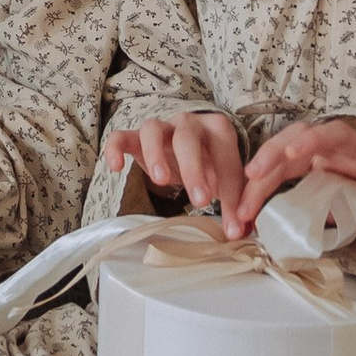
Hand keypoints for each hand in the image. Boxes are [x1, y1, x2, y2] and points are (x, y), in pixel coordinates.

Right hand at [105, 110, 244, 222]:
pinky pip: (121, 136)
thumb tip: (240, 233)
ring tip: (161, 181)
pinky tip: (116, 168)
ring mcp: (161, 127)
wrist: (189, 148)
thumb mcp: (226, 180)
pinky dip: (115, 148)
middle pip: (187, 137)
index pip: (225, 157)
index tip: (231, 221)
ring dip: (156, 154)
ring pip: (153, 130)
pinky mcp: (136, 137)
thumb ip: (233, 204)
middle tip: (200, 201)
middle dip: (194, 169)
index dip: (230, 189)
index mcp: (218, 129)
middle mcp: (188, 122)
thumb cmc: (210, 163)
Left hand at [231, 119, 355, 248]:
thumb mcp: (328, 211)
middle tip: (251, 175)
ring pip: (339, 134)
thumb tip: (263, 225)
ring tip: (291, 153)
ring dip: (313, 141)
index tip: (239, 209)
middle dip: (272, 153)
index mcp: (321, 158)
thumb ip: (302, 211)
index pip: (282, 161)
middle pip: (300, 137)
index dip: (258, 181)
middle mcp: (341, 150)